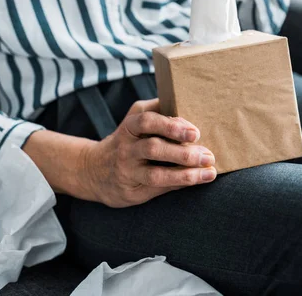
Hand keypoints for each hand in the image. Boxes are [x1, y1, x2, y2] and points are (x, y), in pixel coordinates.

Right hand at [81, 98, 215, 207]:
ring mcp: (127, 171)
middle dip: (184, 153)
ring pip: (156, 174)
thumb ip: (159, 112)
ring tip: (208, 173)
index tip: (195, 132)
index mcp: (129, 126)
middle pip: (154, 148)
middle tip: (208, 155)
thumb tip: (191, 110)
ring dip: (185, 174)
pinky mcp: (130, 192)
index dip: (171, 125)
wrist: (93, 170)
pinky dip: (178, 185)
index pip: (147, 121)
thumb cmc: (127, 139)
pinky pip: (157, 189)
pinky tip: (195, 181)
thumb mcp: (135, 120)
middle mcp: (125, 148)